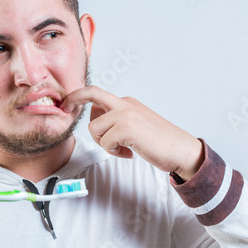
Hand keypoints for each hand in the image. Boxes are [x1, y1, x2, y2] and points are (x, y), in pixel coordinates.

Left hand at [61, 86, 203, 180]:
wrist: (182, 150)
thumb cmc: (160, 141)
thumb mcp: (136, 125)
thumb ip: (117, 120)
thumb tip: (96, 121)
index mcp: (127, 102)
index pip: (97, 94)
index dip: (79, 96)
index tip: (67, 103)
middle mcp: (125, 104)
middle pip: (91, 96)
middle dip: (74, 100)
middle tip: (66, 109)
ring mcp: (126, 114)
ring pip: (94, 128)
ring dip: (103, 143)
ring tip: (122, 149)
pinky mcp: (127, 128)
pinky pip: (105, 142)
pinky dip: (114, 152)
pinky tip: (130, 153)